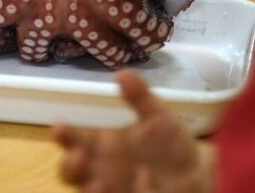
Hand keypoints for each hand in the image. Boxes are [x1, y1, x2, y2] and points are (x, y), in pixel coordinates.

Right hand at [53, 71, 210, 192]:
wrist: (196, 176)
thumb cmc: (169, 145)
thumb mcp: (158, 118)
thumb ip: (140, 98)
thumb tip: (122, 73)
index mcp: (103, 145)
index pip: (74, 139)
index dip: (64, 134)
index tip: (58, 127)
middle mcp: (100, 169)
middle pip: (72, 171)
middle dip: (70, 165)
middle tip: (79, 156)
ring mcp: (111, 189)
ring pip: (86, 191)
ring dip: (89, 189)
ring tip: (99, 183)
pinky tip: (130, 186)